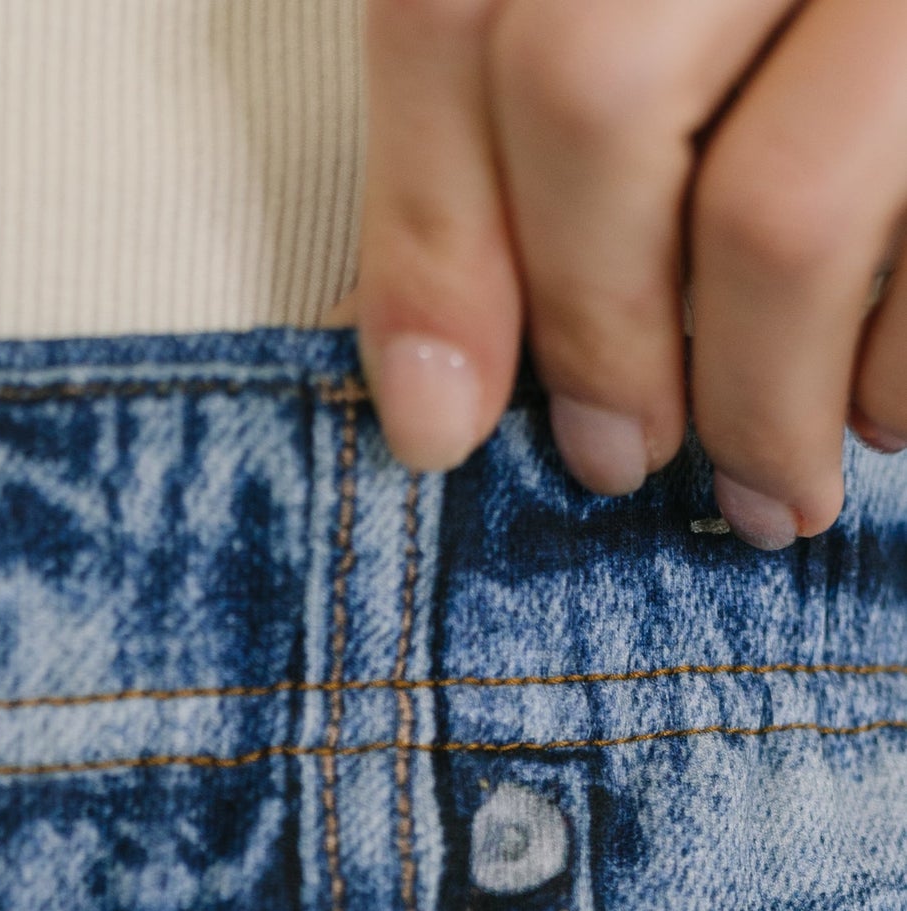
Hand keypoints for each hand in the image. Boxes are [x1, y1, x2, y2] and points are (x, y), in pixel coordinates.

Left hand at [353, 0, 906, 548]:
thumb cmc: (830, 46)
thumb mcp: (696, 33)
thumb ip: (560, 132)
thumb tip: (432, 392)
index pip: (458, 8)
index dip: (430, 232)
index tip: (438, 420)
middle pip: (590, 92)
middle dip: (589, 328)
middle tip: (616, 460)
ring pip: (775, 213)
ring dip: (753, 399)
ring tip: (771, 482)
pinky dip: (898, 380)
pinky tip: (886, 408)